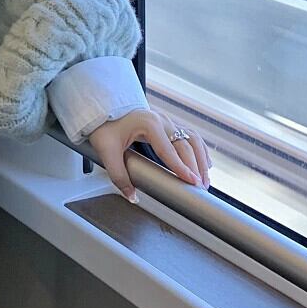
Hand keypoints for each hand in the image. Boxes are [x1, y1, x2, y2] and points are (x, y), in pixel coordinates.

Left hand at [88, 106, 212, 202]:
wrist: (101, 111)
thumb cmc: (104, 127)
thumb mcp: (107, 152)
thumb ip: (119, 176)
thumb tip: (132, 196)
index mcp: (148, 124)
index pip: (169, 150)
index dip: (182, 167)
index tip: (192, 182)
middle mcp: (161, 120)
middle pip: (185, 145)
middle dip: (195, 168)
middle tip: (200, 188)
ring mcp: (166, 121)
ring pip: (192, 139)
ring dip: (201, 159)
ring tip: (205, 180)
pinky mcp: (167, 125)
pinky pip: (189, 136)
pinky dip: (199, 150)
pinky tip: (204, 163)